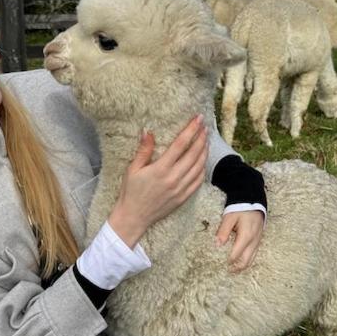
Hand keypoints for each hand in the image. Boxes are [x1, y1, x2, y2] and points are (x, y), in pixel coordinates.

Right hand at [108, 114, 208, 246]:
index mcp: (160, 169)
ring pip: (199, 166)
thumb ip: (143, 150)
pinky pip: (198, 181)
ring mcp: (180, 189)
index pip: (180, 144)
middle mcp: (173, 178)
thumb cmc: (131, 192)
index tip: (198, 119)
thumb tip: (148, 131)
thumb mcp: (132, 169)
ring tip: (206, 141)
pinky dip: (203, 169)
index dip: (191, 130)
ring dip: (204, 152)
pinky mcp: (183, 197)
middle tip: (205, 127)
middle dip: (201, 138)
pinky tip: (203, 161)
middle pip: (194, 153)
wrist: (134, 217)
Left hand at [215, 210, 264, 270]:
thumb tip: (217, 245)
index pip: (235, 255)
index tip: (218, 266)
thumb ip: (223, 231)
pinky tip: (239, 261)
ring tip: (231, 269)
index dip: (227, 262)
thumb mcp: (229, 217)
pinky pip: (254, 254)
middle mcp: (254, 241)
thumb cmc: (240, 208)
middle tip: (225, 271)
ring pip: (251, 260)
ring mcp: (258, 242)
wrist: (254, 201)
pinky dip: (246, 260)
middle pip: (246, 262)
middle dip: (235, 268)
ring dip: (242, 266)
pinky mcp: (259, 240)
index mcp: (246, 236)